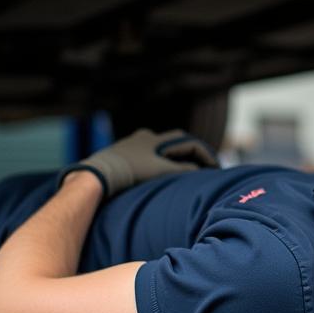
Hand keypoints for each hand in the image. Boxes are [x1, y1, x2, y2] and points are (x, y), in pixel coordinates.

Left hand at [59, 127, 217, 198]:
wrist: (96, 175)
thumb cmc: (130, 173)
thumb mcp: (161, 172)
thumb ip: (183, 170)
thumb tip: (200, 172)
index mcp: (157, 139)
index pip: (190, 143)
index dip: (206, 155)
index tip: (216, 169)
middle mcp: (145, 137)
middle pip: (177, 142)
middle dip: (193, 154)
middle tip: (205, 168)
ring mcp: (132, 145)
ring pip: (162, 150)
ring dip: (176, 159)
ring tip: (185, 173)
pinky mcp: (123, 155)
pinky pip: (148, 156)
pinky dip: (161, 163)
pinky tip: (160, 175)